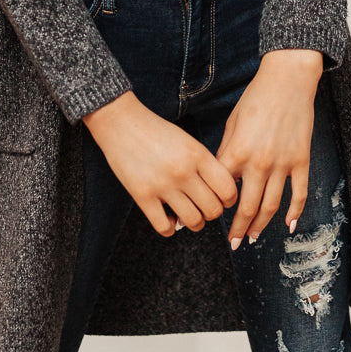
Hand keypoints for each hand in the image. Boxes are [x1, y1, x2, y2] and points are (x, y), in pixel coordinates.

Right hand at [82, 91, 238, 235]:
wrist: (121, 122)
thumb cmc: (156, 131)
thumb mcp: (187, 141)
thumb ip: (204, 164)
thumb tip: (218, 192)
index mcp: (197, 154)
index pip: (228, 189)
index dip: (229, 199)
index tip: (223, 199)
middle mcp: (183, 171)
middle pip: (213, 210)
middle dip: (212, 213)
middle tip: (204, 208)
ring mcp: (162, 185)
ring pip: (193, 221)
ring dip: (194, 223)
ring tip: (189, 215)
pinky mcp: (142, 195)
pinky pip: (164, 227)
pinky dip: (170, 228)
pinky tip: (168, 219)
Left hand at [216, 49, 322, 247]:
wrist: (287, 81)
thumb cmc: (255, 98)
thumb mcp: (232, 123)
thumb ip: (227, 152)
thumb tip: (220, 177)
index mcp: (237, 152)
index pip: (222, 190)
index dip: (215, 206)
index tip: (209, 217)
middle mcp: (259, 163)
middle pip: (247, 207)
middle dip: (239, 229)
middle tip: (233, 243)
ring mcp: (282, 164)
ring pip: (272, 206)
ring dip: (262, 225)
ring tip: (254, 238)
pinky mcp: (301, 161)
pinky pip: (299, 193)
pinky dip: (295, 212)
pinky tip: (289, 225)